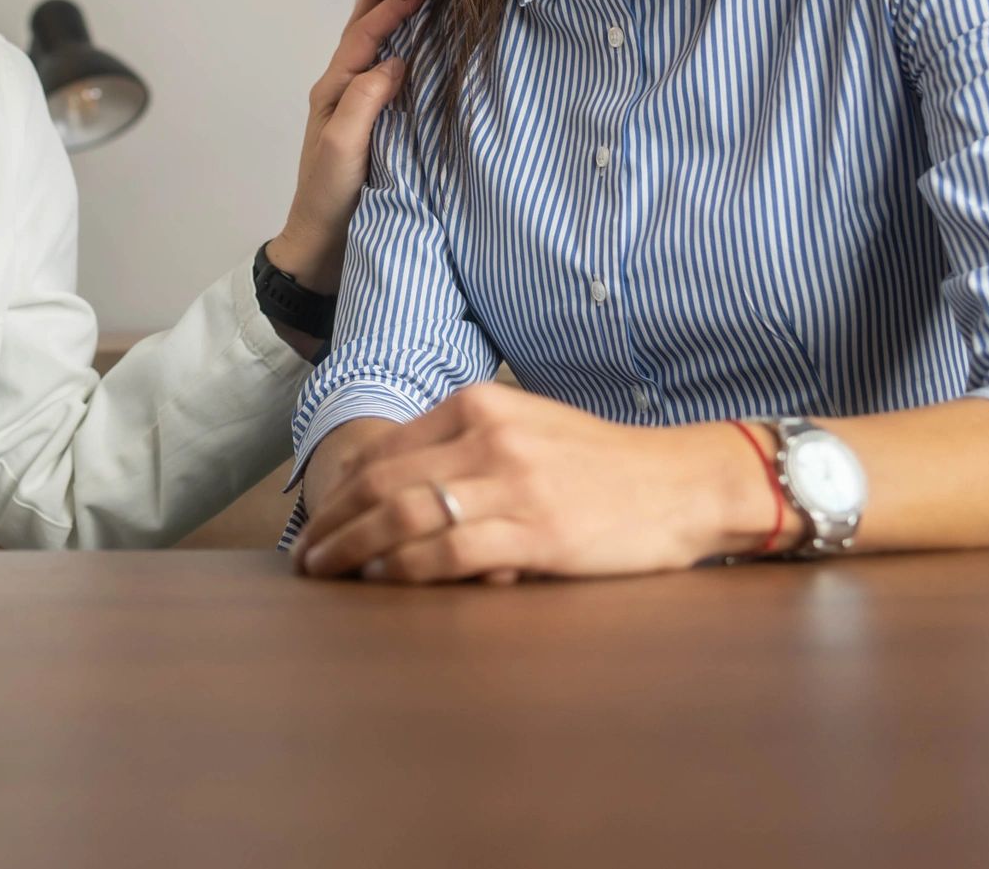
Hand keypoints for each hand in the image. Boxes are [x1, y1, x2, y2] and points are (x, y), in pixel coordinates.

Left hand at [265, 0, 427, 293]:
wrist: (320, 247)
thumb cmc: (328, 198)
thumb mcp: (343, 147)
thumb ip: (365, 100)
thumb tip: (396, 59)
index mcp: (333, 92)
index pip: (364, 37)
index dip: (391, 7)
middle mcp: (340, 94)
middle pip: (362, 35)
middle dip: (384, 0)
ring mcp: (353, 112)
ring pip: (371, 53)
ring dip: (388, 22)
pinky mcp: (368, 131)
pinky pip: (382, 80)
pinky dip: (397, 54)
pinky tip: (414, 53)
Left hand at [294, 384, 776, 584]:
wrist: (683, 483)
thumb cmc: (603, 466)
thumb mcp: (526, 429)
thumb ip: (464, 445)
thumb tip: (393, 484)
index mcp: (481, 405)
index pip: (388, 449)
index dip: (341, 488)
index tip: (317, 518)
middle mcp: (489, 436)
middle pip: (383, 482)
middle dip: (333, 521)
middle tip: (306, 554)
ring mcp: (513, 483)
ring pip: (405, 516)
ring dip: (354, 548)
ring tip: (327, 572)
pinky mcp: (536, 531)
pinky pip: (448, 553)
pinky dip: (403, 570)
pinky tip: (381, 582)